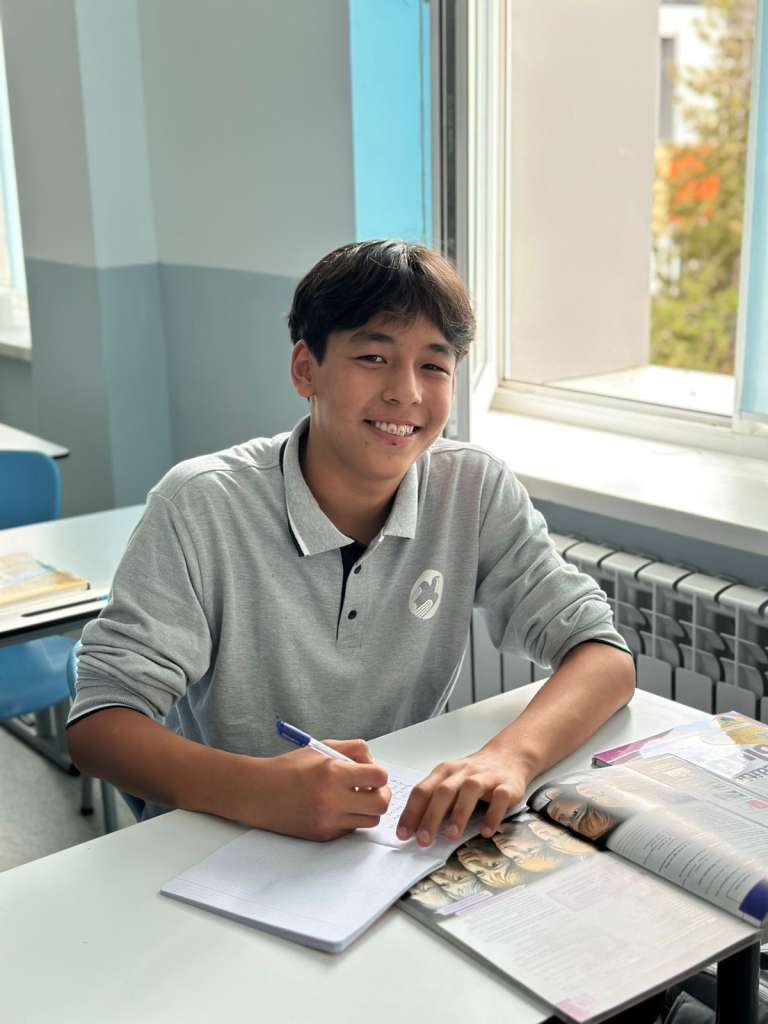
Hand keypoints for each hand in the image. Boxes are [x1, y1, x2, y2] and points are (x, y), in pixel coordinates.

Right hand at [253, 739, 390, 841]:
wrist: (259, 793)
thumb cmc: (289, 768)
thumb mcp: (321, 748)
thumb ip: (353, 750)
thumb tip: (373, 763)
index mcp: (333, 772)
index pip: (379, 777)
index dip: (379, 774)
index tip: (371, 773)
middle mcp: (332, 799)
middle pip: (381, 805)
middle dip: (381, 795)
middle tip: (371, 789)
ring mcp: (328, 821)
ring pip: (370, 820)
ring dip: (366, 809)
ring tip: (353, 798)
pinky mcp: (323, 835)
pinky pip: (351, 829)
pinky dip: (349, 819)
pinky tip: (336, 808)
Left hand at [395, 748, 530, 846]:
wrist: (508, 757)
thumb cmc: (474, 776)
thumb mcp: (451, 783)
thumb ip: (435, 802)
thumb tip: (414, 830)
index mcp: (444, 773)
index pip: (422, 791)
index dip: (411, 812)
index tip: (403, 834)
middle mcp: (463, 773)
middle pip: (443, 791)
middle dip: (431, 816)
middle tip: (423, 839)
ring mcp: (485, 777)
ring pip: (470, 790)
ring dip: (459, 813)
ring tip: (451, 835)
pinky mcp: (506, 786)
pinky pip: (499, 798)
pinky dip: (493, 815)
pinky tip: (486, 831)